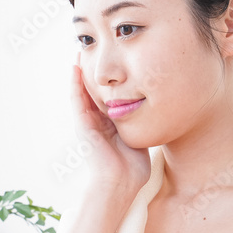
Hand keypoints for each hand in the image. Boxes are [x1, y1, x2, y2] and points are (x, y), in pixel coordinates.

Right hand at [69, 51, 150, 199]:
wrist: (120, 183)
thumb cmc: (132, 168)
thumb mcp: (139, 138)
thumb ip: (142, 124)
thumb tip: (158, 111)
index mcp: (109, 125)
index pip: (107, 96)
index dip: (108, 80)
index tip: (113, 61)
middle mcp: (96, 122)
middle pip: (93, 91)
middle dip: (93, 72)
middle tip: (94, 49)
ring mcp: (87, 124)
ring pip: (82, 92)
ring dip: (80, 72)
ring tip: (81, 50)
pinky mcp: (82, 126)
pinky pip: (77, 100)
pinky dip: (75, 83)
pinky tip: (75, 67)